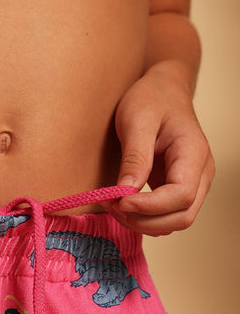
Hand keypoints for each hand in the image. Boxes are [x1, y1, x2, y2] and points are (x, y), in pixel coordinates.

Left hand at [110, 63, 214, 235]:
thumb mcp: (137, 121)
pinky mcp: (178, 189)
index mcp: (193, 153)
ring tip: (113, 204)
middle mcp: (200, 174)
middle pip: (181, 217)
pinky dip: (144, 218)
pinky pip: (166, 215)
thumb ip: (135, 158)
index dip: (150, 206)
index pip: (181, 195)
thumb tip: (126, 192)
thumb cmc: (152, 99)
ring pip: (174, 222)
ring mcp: (193, 184)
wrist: (163, 91)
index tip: (119, 201)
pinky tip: (122, 204)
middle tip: (112, 205)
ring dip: (142, 223)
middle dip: (144, 220)